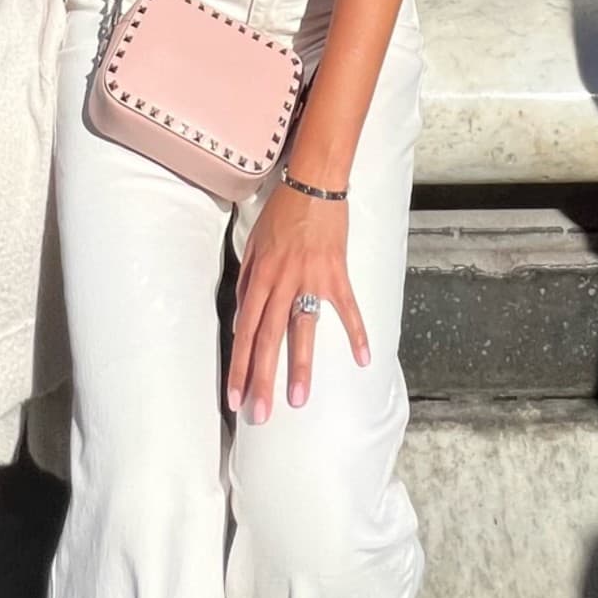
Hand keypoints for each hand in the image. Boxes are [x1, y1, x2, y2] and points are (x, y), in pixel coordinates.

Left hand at [228, 179, 368, 422]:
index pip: (245, 329)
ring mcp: (310, 279)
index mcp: (260, 276)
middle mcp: (282, 281)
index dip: (239, 365)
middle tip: (260, 414)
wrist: (313, 183)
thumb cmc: (281, 211)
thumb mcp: (253, 243)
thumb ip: (247, 281)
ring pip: (303, 328)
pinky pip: (346, 307)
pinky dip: (356, 332)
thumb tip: (240, 319)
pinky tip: (363, 358)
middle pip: (269, 337)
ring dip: (301, 366)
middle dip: (262, 378)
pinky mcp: (336, 273)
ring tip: (298, 400)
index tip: (234, 397)